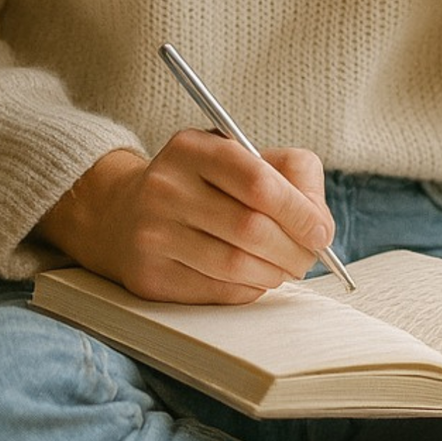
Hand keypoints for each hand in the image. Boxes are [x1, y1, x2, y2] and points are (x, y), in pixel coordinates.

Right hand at [35, 132, 334, 302]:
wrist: (120, 213)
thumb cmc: (199, 183)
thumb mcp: (236, 156)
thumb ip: (288, 174)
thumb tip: (319, 223)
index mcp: (192, 149)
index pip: (258, 182)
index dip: (299, 211)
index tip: (321, 231)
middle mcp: (166, 188)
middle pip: (251, 229)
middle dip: (294, 250)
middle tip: (309, 257)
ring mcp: (152, 234)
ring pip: (235, 266)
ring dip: (274, 273)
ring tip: (285, 268)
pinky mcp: (148, 277)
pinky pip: (216, 291)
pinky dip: (248, 289)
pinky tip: (253, 278)